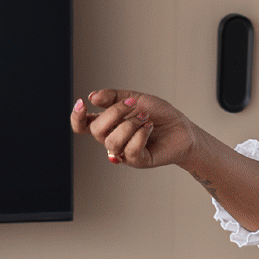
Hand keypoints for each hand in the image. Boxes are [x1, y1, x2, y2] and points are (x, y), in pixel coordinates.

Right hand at [70, 89, 198, 169]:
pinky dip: (141, 135)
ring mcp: (123, 152)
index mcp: (108, 124)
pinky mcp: (138, 161)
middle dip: (114, 114)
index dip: (76, 117)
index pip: (82, 125)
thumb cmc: (158, 114)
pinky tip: (150, 127)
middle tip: (134, 105)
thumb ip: (113, 97)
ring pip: (112, 142)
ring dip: (131, 125)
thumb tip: (93, 96)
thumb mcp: (135, 98)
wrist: (182, 127)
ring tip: (146, 118)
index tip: (82, 103)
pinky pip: (130, 151)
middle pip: (96, 130)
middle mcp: (112, 139)